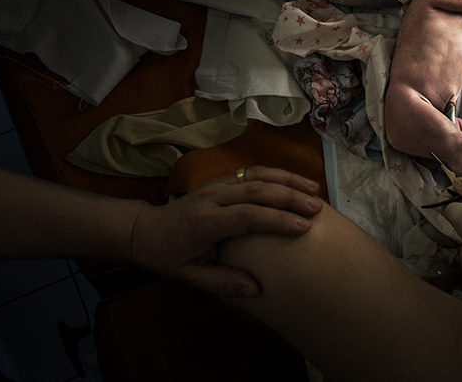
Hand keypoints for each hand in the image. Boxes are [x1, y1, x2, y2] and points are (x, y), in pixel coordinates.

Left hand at [129, 166, 322, 296]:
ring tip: (313, 190)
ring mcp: (216, 184)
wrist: (144, 230)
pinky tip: (295, 182)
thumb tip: (257, 289)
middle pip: (256, 189)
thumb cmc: (168, 257)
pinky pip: (252, 172)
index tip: (303, 227)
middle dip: (289, 196)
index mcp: (204, 222)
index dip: (276, 219)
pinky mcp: (220, 179)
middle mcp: (212, 197)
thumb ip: (223, 282)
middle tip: (317, 208)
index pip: (246, 216)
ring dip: (287, 179)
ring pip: (257, 175)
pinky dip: (277, 174)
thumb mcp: (190, 277)